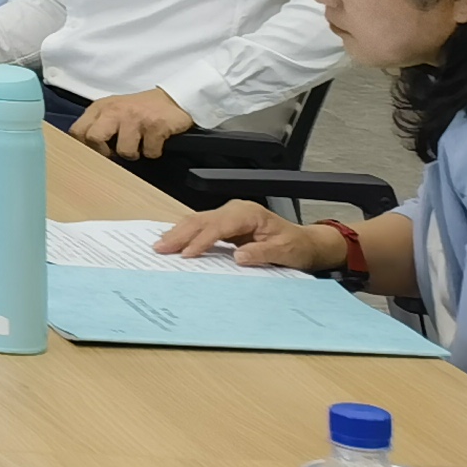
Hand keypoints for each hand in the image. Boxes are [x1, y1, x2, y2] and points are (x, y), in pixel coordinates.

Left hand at [72, 88, 200, 160]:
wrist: (172, 99)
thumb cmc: (137, 110)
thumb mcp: (111, 112)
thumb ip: (97, 126)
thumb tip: (86, 152)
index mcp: (99, 108)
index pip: (76, 131)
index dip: (84, 147)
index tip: (97, 151)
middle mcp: (114, 111)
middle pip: (93, 138)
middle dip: (104, 152)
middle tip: (116, 152)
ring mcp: (135, 117)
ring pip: (124, 151)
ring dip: (134, 154)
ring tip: (140, 144)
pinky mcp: (155, 125)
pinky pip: (149, 152)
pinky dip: (154, 152)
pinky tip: (156, 141)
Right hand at [155, 199, 326, 270]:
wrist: (306, 244)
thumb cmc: (297, 246)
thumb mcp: (285, 252)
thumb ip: (261, 253)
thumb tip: (238, 256)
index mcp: (249, 214)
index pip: (219, 226)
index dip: (201, 240)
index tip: (186, 254)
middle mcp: (236, 211)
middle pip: (202, 219)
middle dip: (180, 233)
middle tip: (160, 247)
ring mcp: (230, 216)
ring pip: (198, 221)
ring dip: (179, 233)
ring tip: (160, 245)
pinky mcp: (227, 225)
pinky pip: (203, 227)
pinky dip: (187, 234)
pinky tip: (175, 241)